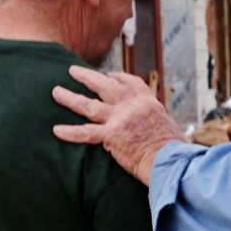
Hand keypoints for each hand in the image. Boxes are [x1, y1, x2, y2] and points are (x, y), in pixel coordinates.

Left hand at [52, 65, 185, 184]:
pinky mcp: (112, 135)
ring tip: (56, 92)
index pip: (132, 84)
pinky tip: (57, 130)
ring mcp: (121, 119)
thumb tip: (152, 131)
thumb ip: (154, 125)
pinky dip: (71, 132)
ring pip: (90, 105)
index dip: (119, 77)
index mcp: (149, 103)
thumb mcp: (169, 128)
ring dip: (71, 97)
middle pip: (106, 86)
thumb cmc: (174, 151)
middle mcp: (133, 106)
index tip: (110, 74)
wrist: (172, 160)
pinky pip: (86, 132)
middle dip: (88, 77)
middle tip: (73, 70)